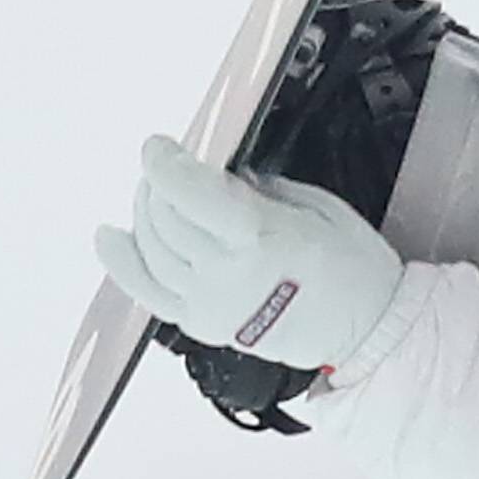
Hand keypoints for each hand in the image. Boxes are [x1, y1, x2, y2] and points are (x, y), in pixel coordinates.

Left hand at [94, 136, 404, 377]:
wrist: (368, 332)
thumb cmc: (355, 272)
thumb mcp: (319, 208)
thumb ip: (262, 188)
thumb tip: (224, 174)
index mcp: (260, 238)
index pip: (187, 191)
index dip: (164, 162)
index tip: (159, 145)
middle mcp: (227, 274)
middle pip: (163, 217)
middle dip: (156, 184)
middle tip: (167, 168)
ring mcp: (211, 305)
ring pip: (150, 250)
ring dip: (144, 214)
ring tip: (152, 195)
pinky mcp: (204, 326)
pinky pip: (147, 293)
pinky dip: (122, 264)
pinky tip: (110, 238)